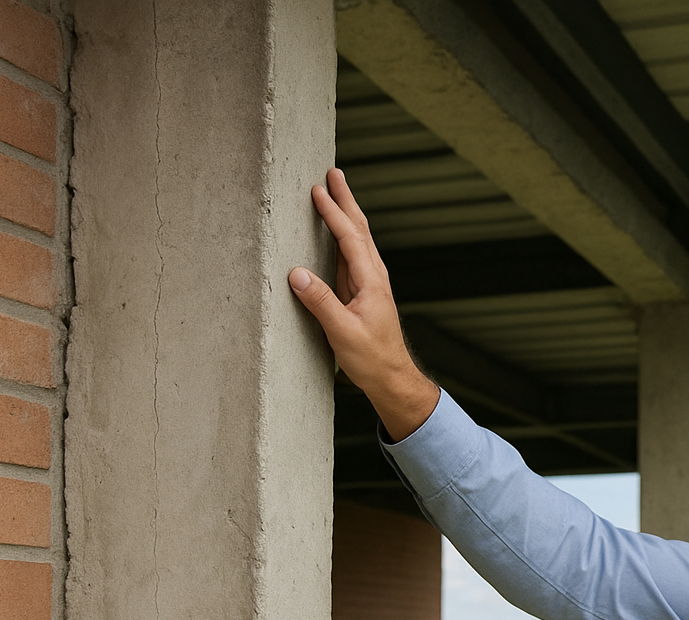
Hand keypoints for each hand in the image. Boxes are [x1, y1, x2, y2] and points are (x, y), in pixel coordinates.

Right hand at [289, 168, 440, 440]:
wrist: (392, 377)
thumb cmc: (371, 358)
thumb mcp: (343, 333)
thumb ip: (321, 303)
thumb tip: (296, 274)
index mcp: (371, 282)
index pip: (350, 238)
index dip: (333, 213)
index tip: (317, 190)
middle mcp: (373, 277)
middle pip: (358, 229)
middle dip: (345, 200)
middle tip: (333, 173)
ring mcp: (369, 283)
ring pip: (356, 239)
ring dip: (345, 213)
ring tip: (333, 192)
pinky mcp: (362, 292)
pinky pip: (351, 255)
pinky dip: (342, 235)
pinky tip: (336, 232)